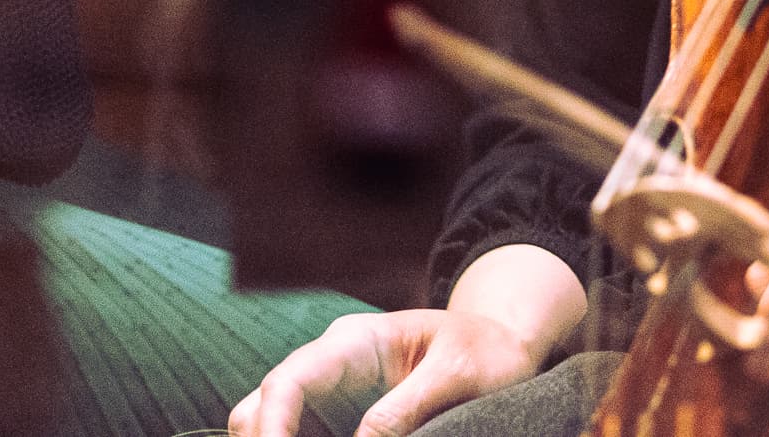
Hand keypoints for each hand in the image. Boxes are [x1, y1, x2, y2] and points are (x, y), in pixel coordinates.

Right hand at [227, 308, 538, 436]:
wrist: (505, 341)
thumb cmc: (485, 348)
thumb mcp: (455, 373)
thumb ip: (406, 408)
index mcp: (354, 341)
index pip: (289, 381)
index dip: (271, 427)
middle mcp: (331, 362)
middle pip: (263, 404)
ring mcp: (331, 389)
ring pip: (273, 423)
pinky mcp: (341, 416)